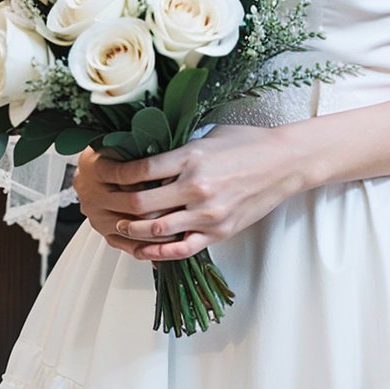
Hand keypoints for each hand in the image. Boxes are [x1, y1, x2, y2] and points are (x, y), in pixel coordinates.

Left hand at [73, 124, 302, 262]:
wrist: (284, 163)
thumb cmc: (247, 142)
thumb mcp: (209, 135)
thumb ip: (179, 148)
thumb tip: (146, 152)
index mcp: (191, 157)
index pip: (140, 170)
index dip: (116, 174)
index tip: (104, 173)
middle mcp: (196, 187)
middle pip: (141, 204)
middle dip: (117, 205)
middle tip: (104, 204)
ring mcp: (207, 213)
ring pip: (156, 230)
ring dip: (132, 230)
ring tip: (120, 226)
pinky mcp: (219, 232)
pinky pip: (181, 249)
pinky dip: (158, 253)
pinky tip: (145, 249)